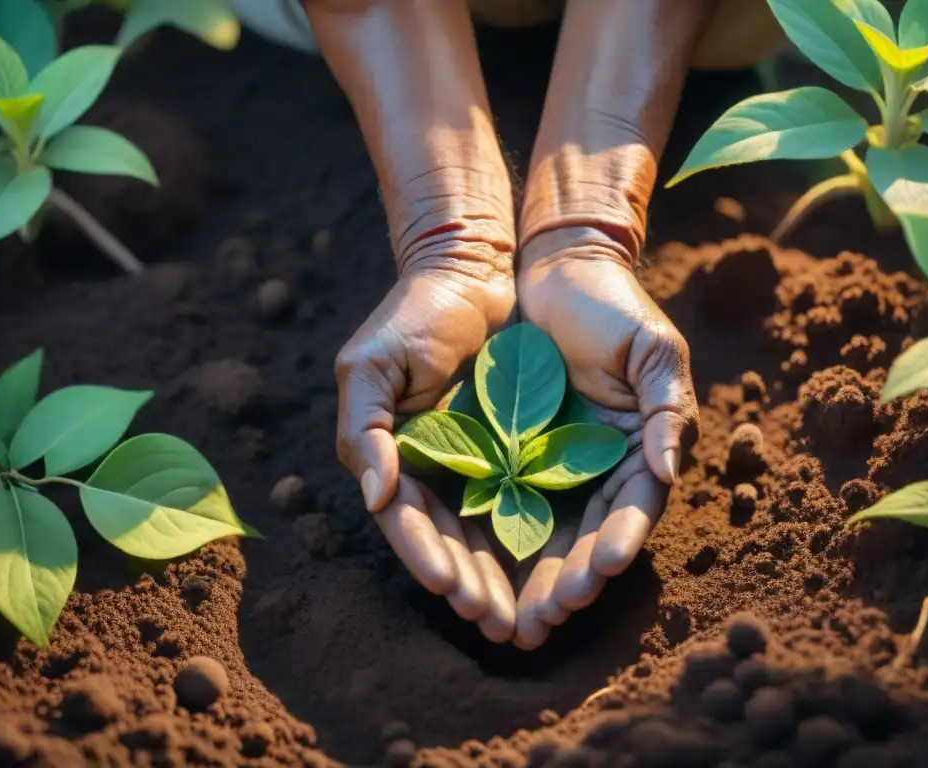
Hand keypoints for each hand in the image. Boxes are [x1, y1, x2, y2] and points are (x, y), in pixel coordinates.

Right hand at [335, 261, 517, 641]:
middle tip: (498, 622)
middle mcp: (442, 472)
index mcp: (398, 462)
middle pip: (456, 541)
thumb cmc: (414, 316)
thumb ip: (365, 431)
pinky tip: (562, 565)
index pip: (411, 523)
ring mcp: (485, 463)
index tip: (452, 590)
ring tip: (530, 615)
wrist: (473, 273)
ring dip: (510, 575)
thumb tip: (377, 497)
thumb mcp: (373, 366)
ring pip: (497, 531)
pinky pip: (536, 497)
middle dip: (474, 583)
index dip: (429, 558)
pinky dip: (544, 533)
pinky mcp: (527, 449)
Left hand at [513, 227, 699, 648]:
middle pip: (588, 534)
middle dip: (570, 577)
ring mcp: (555, 462)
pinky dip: (497, 538)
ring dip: (534, 576)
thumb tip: (669, 472)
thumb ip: (666, 409)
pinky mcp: (511, 453)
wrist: (557, 269)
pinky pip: (504, 501)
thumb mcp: (653, 349)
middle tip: (548, 616)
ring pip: (545, 531)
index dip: (618, 542)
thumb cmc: (612, 306)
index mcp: (639, 449)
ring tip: (517, 618)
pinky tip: (482, 572)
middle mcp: (598, 466)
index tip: (600, 572)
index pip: (633, 508)